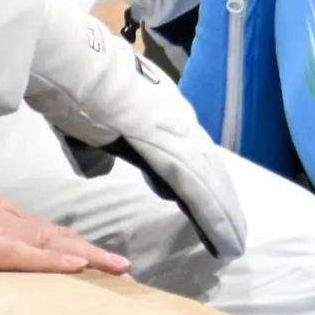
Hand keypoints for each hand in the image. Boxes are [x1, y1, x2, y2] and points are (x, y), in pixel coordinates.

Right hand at [0, 187, 129, 272]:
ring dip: (84, 255)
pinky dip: (51, 258)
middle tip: (122, 267)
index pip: (43, 232)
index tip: (98, 259)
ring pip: (49, 241)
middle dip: (90, 251)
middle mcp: (1, 218)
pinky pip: (23, 253)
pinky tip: (75, 265)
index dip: (72, 246)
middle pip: (56, 235)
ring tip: (115, 268)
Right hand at [26, 5, 247, 258]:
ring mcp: (183, 137)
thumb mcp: (93, 124)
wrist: (81, 72)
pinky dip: (215, 220)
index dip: (202, 182)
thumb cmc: (79, 93)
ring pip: (212, 186)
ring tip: (235, 242)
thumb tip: (103, 167)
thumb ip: (102, 146)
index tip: (209, 203)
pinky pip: (201, 195)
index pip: (189, 155)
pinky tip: (225, 239)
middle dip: (222, 202)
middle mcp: (181, 123)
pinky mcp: (177, 156)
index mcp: (163, 114)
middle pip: (209, 171)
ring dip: (224, 217)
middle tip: (234, 230)